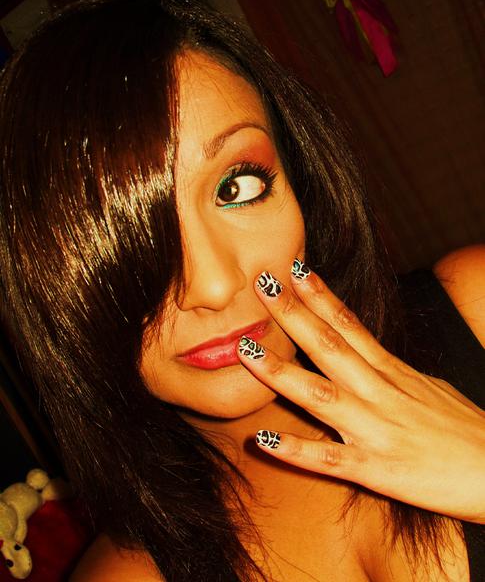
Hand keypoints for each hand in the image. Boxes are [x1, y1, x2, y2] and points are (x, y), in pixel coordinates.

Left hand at [237, 260, 484, 522]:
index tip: (294, 268)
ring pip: (320, 395)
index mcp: (392, 372)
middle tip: (260, 283)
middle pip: (330, 346)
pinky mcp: (378, 471)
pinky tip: (263, 440)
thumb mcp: (427, 387)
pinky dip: (296, 450)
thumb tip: (366, 355)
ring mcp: (376, 430)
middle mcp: (380, 392)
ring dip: (280, 372)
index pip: (350, 324)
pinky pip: (330, 460)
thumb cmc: (467, 429)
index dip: (319, 295)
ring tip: (244, 349)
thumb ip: (390, 372)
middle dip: (292, 314)